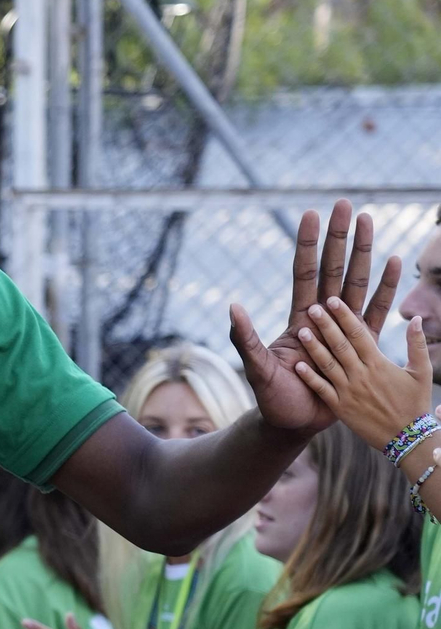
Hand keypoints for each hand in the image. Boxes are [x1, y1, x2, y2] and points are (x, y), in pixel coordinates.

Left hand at [229, 201, 401, 432]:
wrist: (294, 424)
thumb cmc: (272, 398)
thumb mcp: (257, 368)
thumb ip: (246, 339)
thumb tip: (233, 307)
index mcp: (297, 318)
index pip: (303, 272)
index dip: (308, 244)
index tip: (312, 213)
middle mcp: (320, 316)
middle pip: (332, 268)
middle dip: (339, 236)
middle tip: (346, 204)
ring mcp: (342, 327)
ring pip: (356, 281)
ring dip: (363, 252)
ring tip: (369, 221)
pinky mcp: (361, 344)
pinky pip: (376, 311)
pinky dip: (387, 287)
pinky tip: (394, 262)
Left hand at [291, 297, 431, 453]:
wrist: (409, 440)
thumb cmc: (416, 403)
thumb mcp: (422, 372)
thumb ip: (417, 344)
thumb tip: (417, 318)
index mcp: (379, 363)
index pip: (359, 334)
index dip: (345, 316)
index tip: (333, 300)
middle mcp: (362, 375)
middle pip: (340, 345)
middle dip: (326, 325)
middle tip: (313, 307)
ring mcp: (349, 391)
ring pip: (328, 364)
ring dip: (313, 347)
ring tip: (301, 330)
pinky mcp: (340, 408)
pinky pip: (322, 390)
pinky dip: (309, 378)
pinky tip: (296, 365)